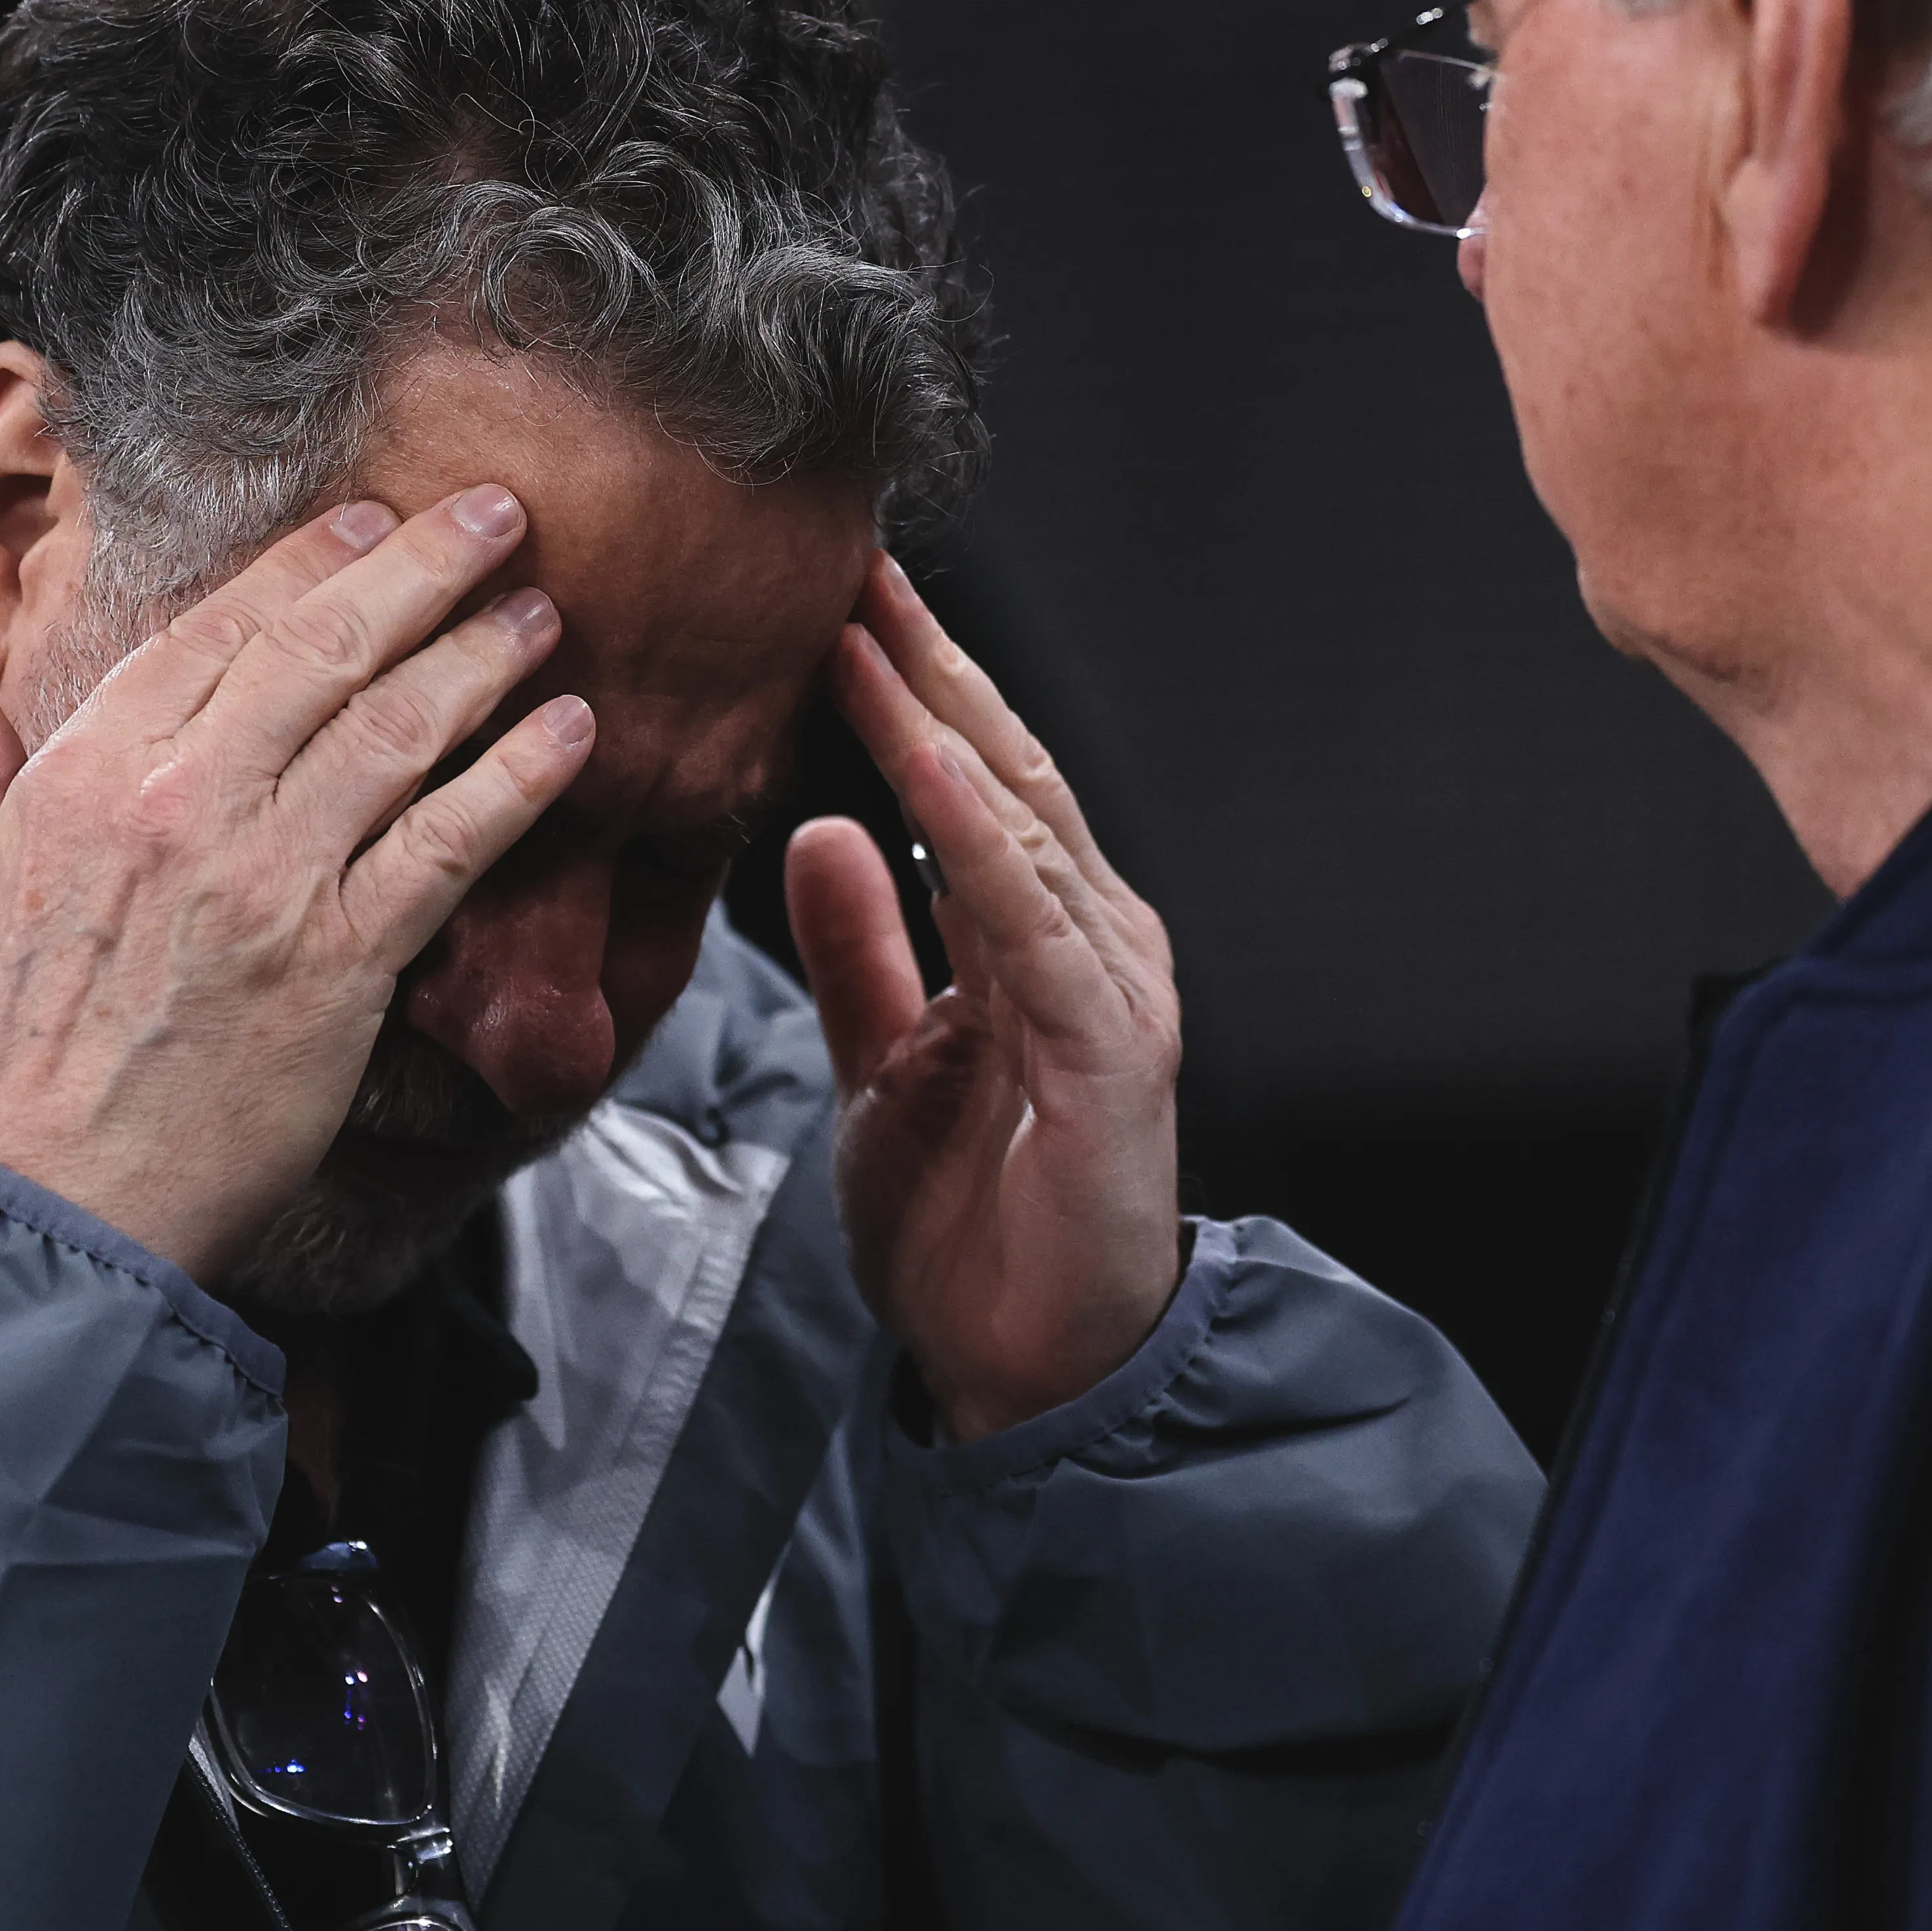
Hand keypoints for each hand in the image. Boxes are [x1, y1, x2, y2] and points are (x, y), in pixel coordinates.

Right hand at [0, 486, 595, 1291]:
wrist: (32, 1212)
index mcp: (80, 775)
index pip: (216, 631)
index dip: (305, 564)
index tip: (368, 521)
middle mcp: (180, 803)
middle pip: (324, 648)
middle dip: (422, 567)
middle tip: (497, 516)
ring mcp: (266, 878)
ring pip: (397, 728)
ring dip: (482, 655)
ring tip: (542, 609)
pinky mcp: (338, 964)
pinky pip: (446, 844)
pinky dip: (516, 779)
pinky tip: (572, 733)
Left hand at [784, 557, 1183, 1441]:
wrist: (1037, 1368)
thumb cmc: (974, 1226)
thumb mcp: (885, 1062)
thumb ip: (863, 949)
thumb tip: (821, 832)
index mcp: (1043, 939)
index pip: (971, 784)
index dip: (907, 688)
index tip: (833, 599)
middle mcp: (1092, 941)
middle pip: (1004, 774)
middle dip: (928, 666)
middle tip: (851, 562)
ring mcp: (1111, 989)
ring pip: (1022, 826)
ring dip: (942, 723)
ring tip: (870, 631)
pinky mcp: (1107, 1051)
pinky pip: (1030, 923)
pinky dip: (976, 838)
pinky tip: (919, 766)